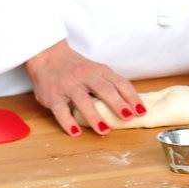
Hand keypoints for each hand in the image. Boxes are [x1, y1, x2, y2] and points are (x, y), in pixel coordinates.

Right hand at [23, 40, 143, 136]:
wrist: (47, 55)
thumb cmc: (75, 67)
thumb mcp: (94, 70)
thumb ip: (109, 83)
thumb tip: (130, 104)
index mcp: (98, 70)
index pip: (119, 83)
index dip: (131, 97)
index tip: (141, 111)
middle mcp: (84, 76)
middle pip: (104, 89)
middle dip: (117, 104)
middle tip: (128, 117)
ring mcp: (68, 86)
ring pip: (83, 100)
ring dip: (94, 116)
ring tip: (104, 130)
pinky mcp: (53, 96)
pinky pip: (60, 110)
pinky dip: (68, 122)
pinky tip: (75, 132)